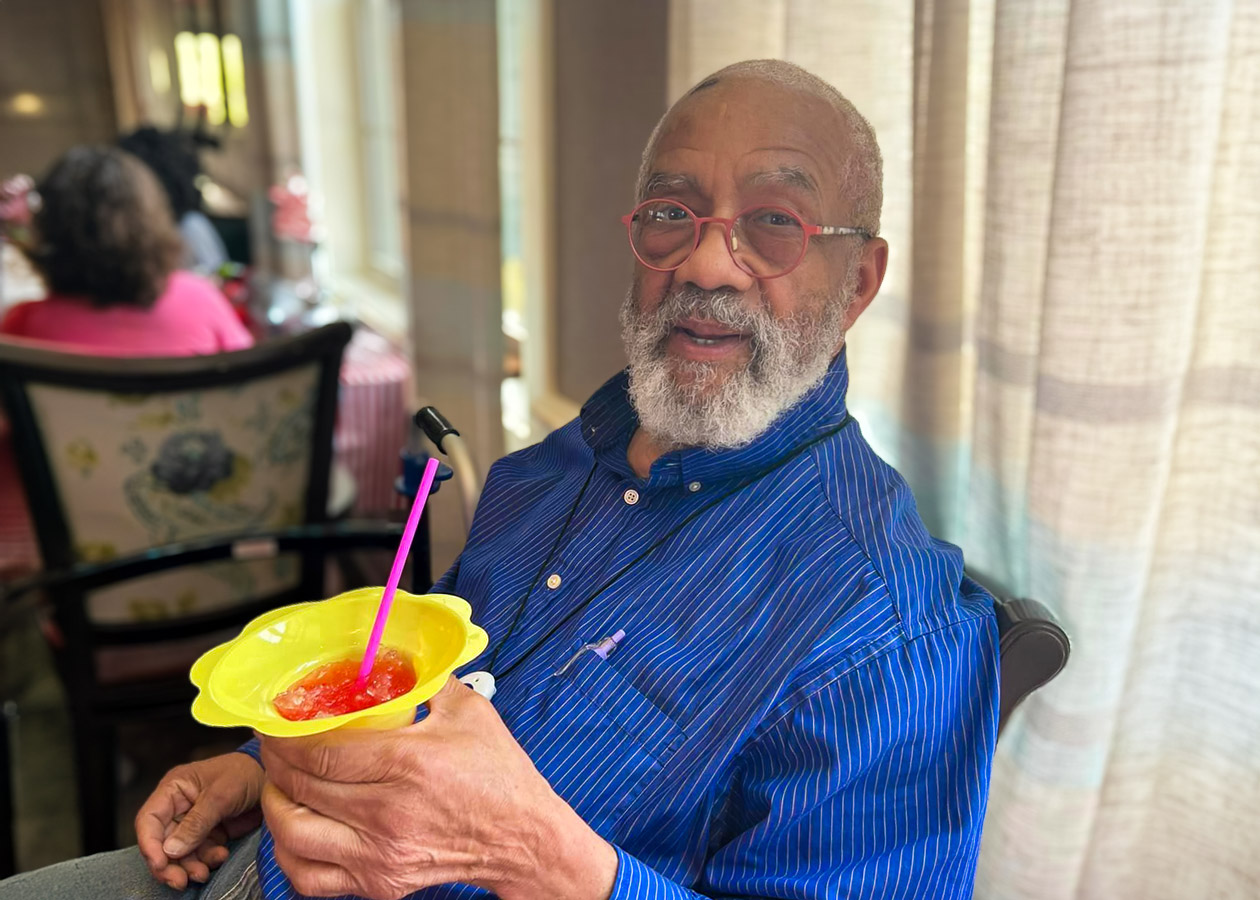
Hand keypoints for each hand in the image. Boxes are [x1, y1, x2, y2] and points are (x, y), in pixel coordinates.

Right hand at [134, 751, 264, 889]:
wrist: (274, 779)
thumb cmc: (245, 773)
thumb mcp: (221, 794)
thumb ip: (197, 822)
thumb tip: (171, 850)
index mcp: (173, 789)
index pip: (149, 820)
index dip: (150, 844)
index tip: (160, 864)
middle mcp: (178, 807)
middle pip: (161, 843)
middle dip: (169, 864)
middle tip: (180, 881)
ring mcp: (193, 822)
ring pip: (180, 853)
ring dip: (189, 867)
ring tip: (203, 873)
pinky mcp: (209, 834)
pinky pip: (199, 854)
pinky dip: (206, 861)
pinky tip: (220, 857)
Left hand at [259, 676, 617, 899]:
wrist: (522, 837)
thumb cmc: (499, 775)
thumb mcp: (468, 710)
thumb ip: (427, 679)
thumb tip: (397, 654)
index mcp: (407, 764)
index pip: (319, 751)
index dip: (284, 736)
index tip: (274, 723)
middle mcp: (387, 814)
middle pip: (298, 788)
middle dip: (273, 762)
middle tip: (272, 745)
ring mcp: (380, 855)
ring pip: (293, 835)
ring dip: (275, 805)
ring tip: (280, 784)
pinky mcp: (380, 883)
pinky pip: (310, 876)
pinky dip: (290, 853)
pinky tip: (295, 830)